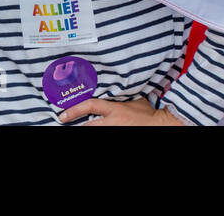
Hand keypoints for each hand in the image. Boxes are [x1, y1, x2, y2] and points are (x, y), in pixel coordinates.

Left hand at [58, 97, 185, 125]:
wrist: (162, 124)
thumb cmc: (146, 112)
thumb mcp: (131, 100)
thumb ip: (117, 97)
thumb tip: (104, 89)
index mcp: (115, 109)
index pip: (90, 106)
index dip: (74, 110)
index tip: (62, 115)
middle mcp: (114, 122)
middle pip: (89, 127)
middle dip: (77, 127)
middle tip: (64, 122)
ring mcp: (117, 130)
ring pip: (95, 131)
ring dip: (87, 128)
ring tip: (76, 126)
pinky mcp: (120, 135)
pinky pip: (105, 134)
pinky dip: (98, 130)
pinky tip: (91, 127)